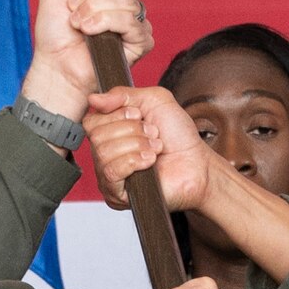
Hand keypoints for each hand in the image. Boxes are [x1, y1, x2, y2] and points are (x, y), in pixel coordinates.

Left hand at [21, 0, 149, 120]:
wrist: (55, 64)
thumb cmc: (55, 30)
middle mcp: (126, 1)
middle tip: (73, 7)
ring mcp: (135, 21)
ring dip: (92, 8)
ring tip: (78, 23)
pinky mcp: (141, 41)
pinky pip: (130, 20)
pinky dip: (104, 22)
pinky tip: (89, 32)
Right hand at [84, 85, 213, 212]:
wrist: (197, 163)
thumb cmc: (178, 136)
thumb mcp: (154, 100)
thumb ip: (122, 94)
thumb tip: (93, 99)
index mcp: (109, 133)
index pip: (91, 121)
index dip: (116, 115)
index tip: (138, 115)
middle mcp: (105, 154)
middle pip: (97, 136)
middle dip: (131, 131)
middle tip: (152, 134)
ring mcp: (109, 176)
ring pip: (103, 153)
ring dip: (136, 145)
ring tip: (155, 149)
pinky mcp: (117, 194)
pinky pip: (111, 172)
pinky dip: (134, 161)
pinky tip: (149, 162)